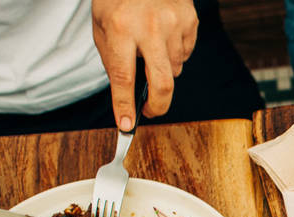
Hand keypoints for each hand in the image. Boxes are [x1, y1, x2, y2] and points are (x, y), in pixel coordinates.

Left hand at [92, 0, 198, 129]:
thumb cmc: (118, 0)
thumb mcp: (103, 27)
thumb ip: (115, 60)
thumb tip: (129, 97)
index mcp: (120, 28)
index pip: (123, 78)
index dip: (124, 105)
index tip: (126, 126)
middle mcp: (150, 27)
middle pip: (162, 83)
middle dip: (157, 107)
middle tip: (150, 112)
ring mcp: (174, 24)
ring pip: (174, 70)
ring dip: (162, 69)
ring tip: (149, 47)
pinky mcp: (190, 21)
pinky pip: (185, 54)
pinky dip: (174, 53)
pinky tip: (163, 36)